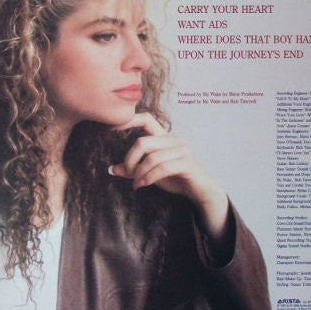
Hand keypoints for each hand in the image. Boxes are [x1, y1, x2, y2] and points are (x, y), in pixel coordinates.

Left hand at [109, 112, 230, 239]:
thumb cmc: (175, 178)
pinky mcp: (186, 163)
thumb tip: (111, 169)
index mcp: (163, 136)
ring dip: (139, 173)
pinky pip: (162, 167)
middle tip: (128, 173)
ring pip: (151, 157)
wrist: (199, 190)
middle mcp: (172, 139)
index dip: (129, 120)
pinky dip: (149, 177)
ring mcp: (181, 150)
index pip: (146, 119)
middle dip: (130, 159)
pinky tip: (143, 185)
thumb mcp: (149, 172)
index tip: (111, 128)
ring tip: (136, 183)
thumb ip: (133, 169)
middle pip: (142, 142)